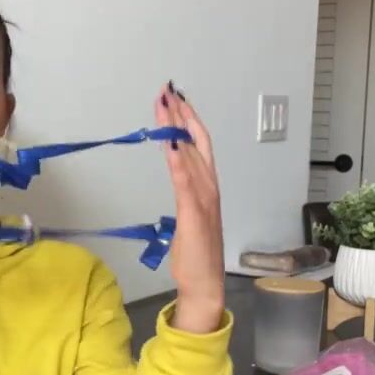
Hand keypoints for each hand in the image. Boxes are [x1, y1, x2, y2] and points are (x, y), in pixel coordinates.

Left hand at [154, 82, 225, 333]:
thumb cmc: (194, 255)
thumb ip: (185, 196)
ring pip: (191, 154)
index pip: (198, 145)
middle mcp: (209, 187)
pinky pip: (186, 182)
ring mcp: (204, 200)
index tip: (173, 99)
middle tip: (168, 90)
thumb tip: (178, 178)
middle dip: (182, 114)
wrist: (204, 284)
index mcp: (207, 187)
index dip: (187, 119)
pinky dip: (179, 160)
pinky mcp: (195, 214)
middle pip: (196, 142)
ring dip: (177, 128)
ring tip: (165, 105)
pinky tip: (171, 142)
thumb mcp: (187, 218)